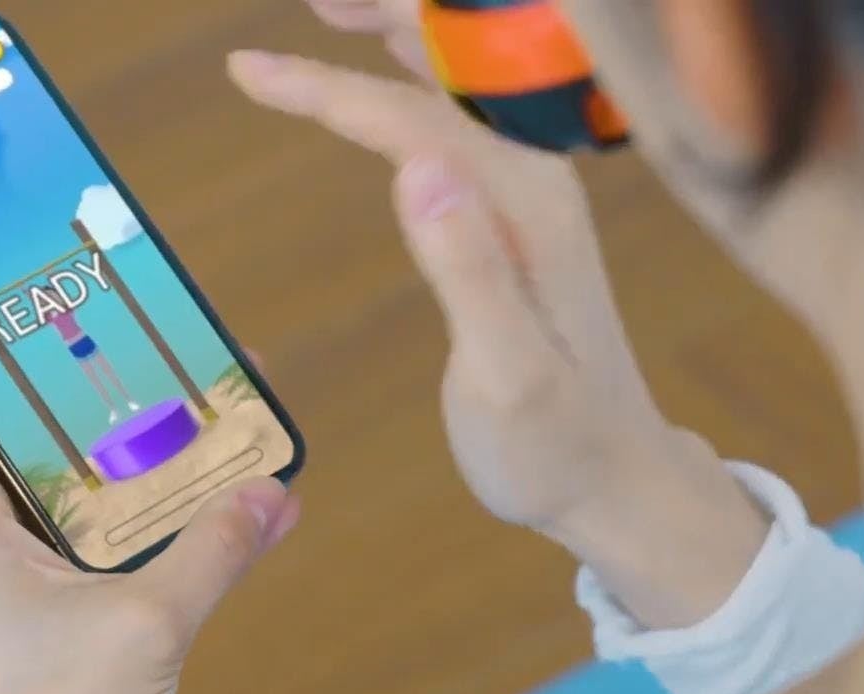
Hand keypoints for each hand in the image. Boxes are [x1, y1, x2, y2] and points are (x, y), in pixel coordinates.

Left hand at [0, 233, 300, 693]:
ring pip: (17, 463)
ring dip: (59, 411)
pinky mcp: (18, 613)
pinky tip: (161, 479)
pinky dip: (98, 484)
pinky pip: (55, 519)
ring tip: (120, 353)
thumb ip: (209, 554)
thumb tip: (272, 493)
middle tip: (23, 262)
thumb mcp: (145, 636)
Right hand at [228, 41, 766, 625]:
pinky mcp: (521, 215)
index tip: (250, 72)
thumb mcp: (507, 377)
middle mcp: (536, 182)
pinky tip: (380, 84)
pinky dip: (413, 83)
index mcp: (528, 209)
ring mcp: (532, 194)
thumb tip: (417, 168)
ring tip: (329, 9)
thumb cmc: (554, 444)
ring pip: (457, 85)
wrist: (614, 476)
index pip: (418, 120)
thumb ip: (469, 274)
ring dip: (398, 36)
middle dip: (385, 17)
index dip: (332, 90)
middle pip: (453, 68)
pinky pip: (460, 120)